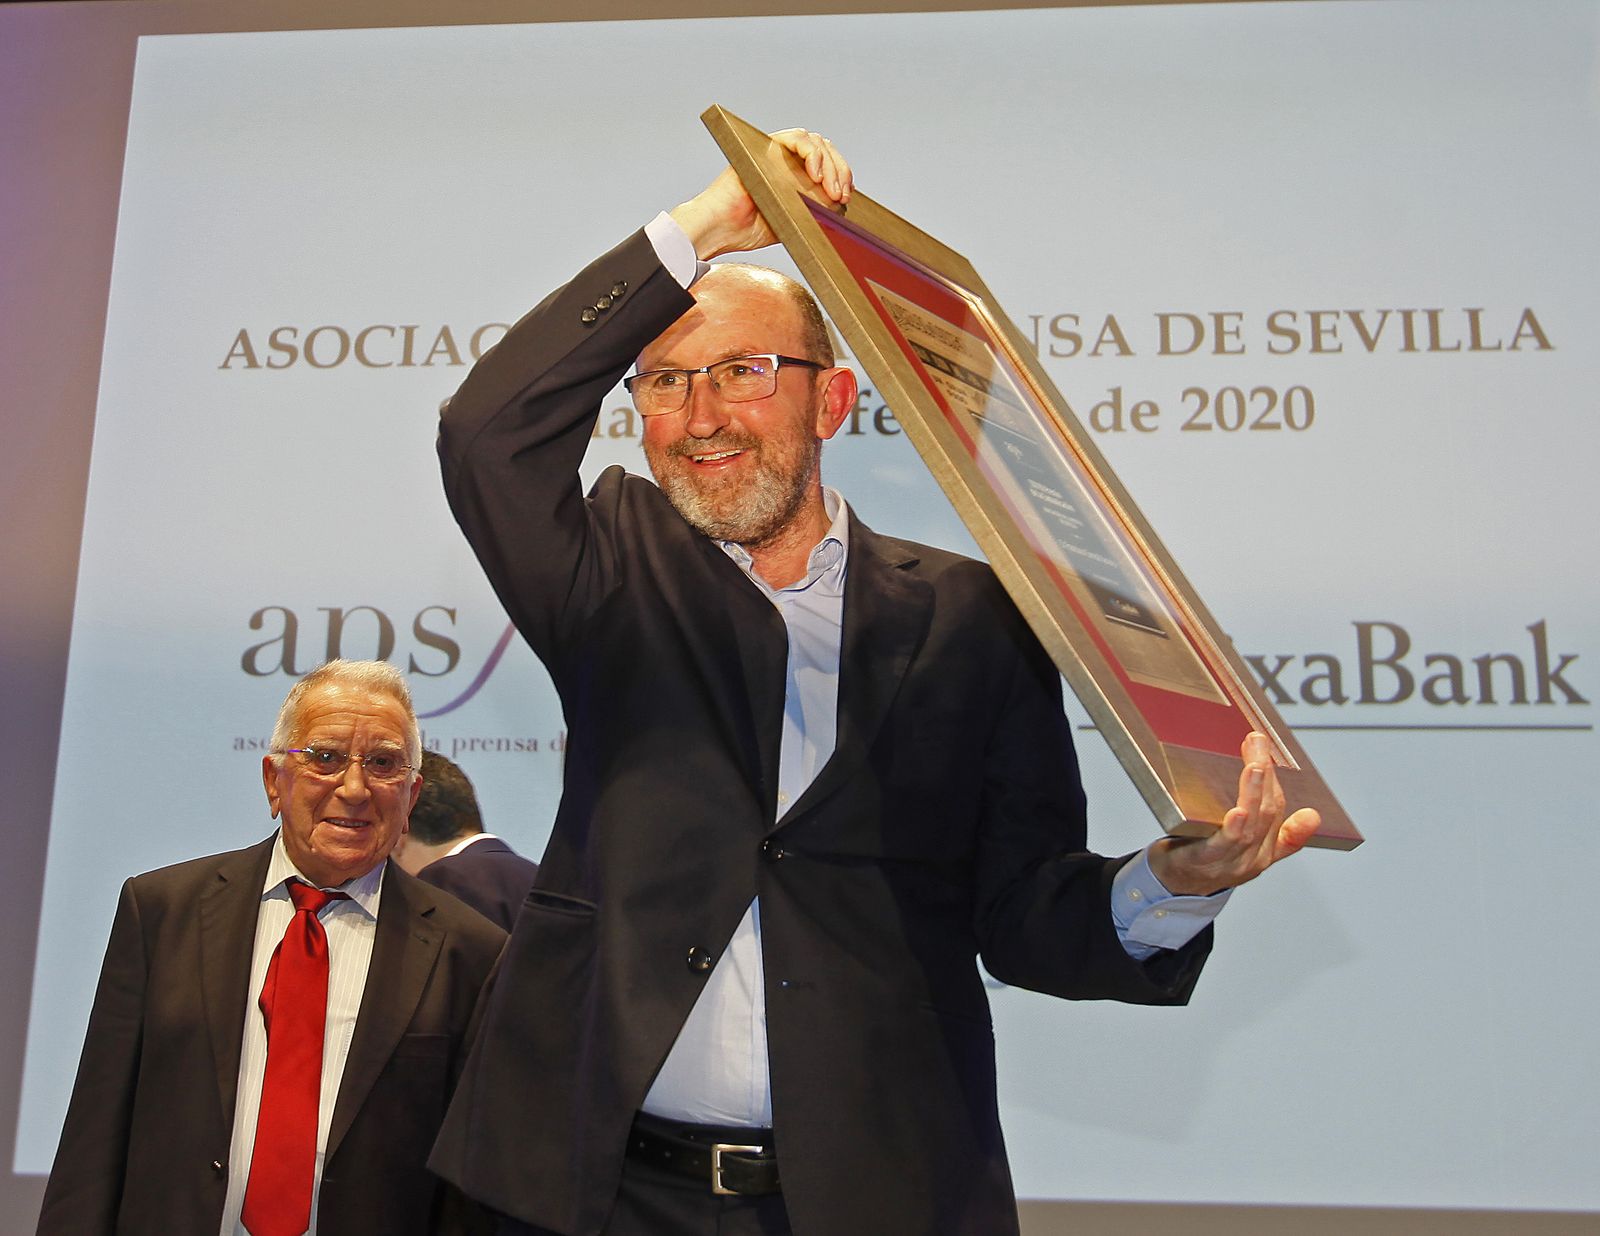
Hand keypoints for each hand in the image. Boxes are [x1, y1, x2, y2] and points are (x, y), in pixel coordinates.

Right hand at [669, 128, 851, 260]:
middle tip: (841, 195)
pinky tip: (815, 174)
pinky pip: (796, 137)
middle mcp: (788, 161)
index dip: (842, 177)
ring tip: (831, 189)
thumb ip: (817, 209)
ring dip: (829, 164)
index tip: (846, 198)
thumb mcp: (795, 220)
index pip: (829, 165)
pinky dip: (811, 152)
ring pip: (815, 142)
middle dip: (840, 171)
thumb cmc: (750, 229)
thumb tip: (843, 203)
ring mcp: (777, 152)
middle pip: (826, 151)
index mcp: (797, 177)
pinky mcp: (766, 146)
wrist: (722, 229)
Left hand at [1146, 732, 1319, 894]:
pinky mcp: (1202, 864)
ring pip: (1249, 827)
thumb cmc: (1207, 861)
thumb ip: (1283, 835)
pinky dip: (1232, 829)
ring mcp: (1228, 863)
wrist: (1173, 888)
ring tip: (1255, 767)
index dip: (1273, 778)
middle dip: (1265, 776)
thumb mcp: (1250, 850)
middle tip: (1258, 744)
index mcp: (1264, 851)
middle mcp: (1250, 858)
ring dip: (1252, 794)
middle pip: (1265, 814)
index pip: (1276, 810)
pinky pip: (1221, 846)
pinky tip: (1237, 812)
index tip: (1268, 748)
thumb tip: (1313, 816)